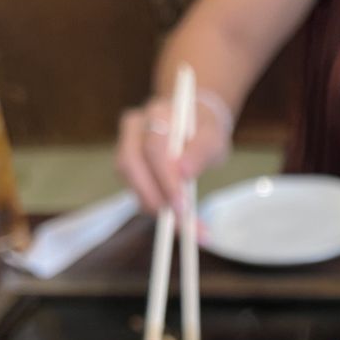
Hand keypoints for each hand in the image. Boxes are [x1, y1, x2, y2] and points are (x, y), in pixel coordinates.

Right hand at [116, 92, 232, 213]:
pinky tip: (177, 223)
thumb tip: (183, 173)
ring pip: (129, 181)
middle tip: (180, 221)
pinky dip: (156, 210)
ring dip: (154, 206)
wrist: (193, 127)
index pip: (154, 147)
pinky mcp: (128, 168)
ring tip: (183, 225)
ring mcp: (126, 147)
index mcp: (157, 114)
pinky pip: (136, 191)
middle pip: (131, 165)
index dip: (166, 179)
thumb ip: (200, 152)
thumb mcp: (213, 139)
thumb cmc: (204, 132)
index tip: (182, 205)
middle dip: (155, 197)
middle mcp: (134, 129)